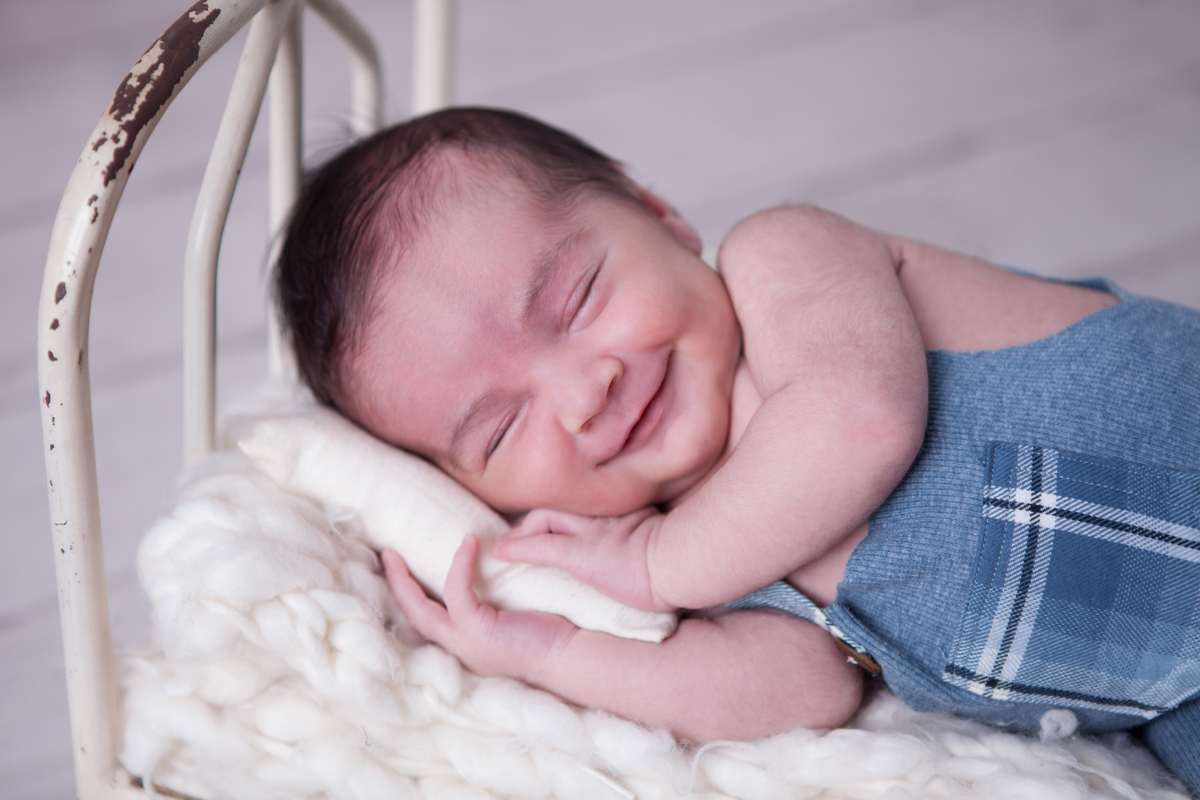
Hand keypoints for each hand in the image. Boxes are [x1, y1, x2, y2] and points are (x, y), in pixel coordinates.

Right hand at [382, 537, 579, 681]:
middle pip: (412, 616)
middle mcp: (459, 647)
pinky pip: (457, 593)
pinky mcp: (478, 630)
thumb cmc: (548, 633)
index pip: (427, 620)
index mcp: (465, 643)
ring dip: (407, 579)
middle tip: (386, 556)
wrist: (568, 654)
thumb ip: (492, 600)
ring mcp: (465, 642)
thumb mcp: (511, 615)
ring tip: (402, 550)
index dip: (409, 594)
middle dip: (395, 585)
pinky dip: (458, 566)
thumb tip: (490, 562)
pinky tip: (467, 544)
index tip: (400, 569)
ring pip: (421, 609)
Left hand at [493, 507, 671, 610]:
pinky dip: (519, 547)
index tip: (556, 520)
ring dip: (524, 530)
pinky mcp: (583, 555)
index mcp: (624, 513)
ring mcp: (592, 532)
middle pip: (561, 504)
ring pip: (546, 518)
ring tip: (509, 543)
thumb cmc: (686, 556)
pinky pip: (543, 546)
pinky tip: (502, 552)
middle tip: (523, 530)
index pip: (584, 503)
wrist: (689, 562)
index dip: (566, 509)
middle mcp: (604, 517)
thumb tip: (656, 541)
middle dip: (538, 517)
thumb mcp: (667, 535)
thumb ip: (653, 531)